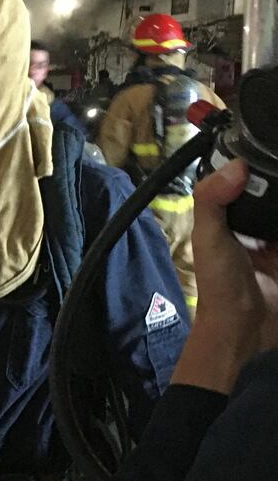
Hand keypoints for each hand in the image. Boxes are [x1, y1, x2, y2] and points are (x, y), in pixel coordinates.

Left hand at [173, 159, 277, 392]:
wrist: (244, 330)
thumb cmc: (220, 284)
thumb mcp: (209, 238)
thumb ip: (211, 201)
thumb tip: (235, 166)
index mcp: (236, 217)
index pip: (254, 184)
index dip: (265, 170)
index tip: (275, 150)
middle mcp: (262, 226)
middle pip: (277, 196)